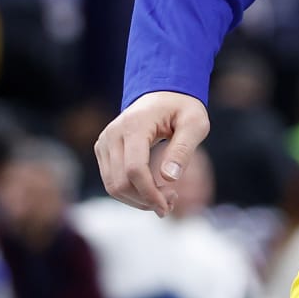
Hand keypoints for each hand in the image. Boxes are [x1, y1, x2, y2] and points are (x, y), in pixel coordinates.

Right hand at [95, 91, 209, 215]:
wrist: (163, 92)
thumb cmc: (182, 107)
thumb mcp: (195, 123)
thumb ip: (184, 149)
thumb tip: (169, 178)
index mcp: (135, 124)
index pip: (135, 169)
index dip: (150, 193)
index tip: (169, 205)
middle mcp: (113, 133)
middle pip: (120, 182)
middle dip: (146, 199)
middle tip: (172, 200)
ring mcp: (104, 142)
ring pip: (113, 186)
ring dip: (138, 200)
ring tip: (165, 197)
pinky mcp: (103, 150)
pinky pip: (112, 181)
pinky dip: (131, 193)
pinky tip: (152, 191)